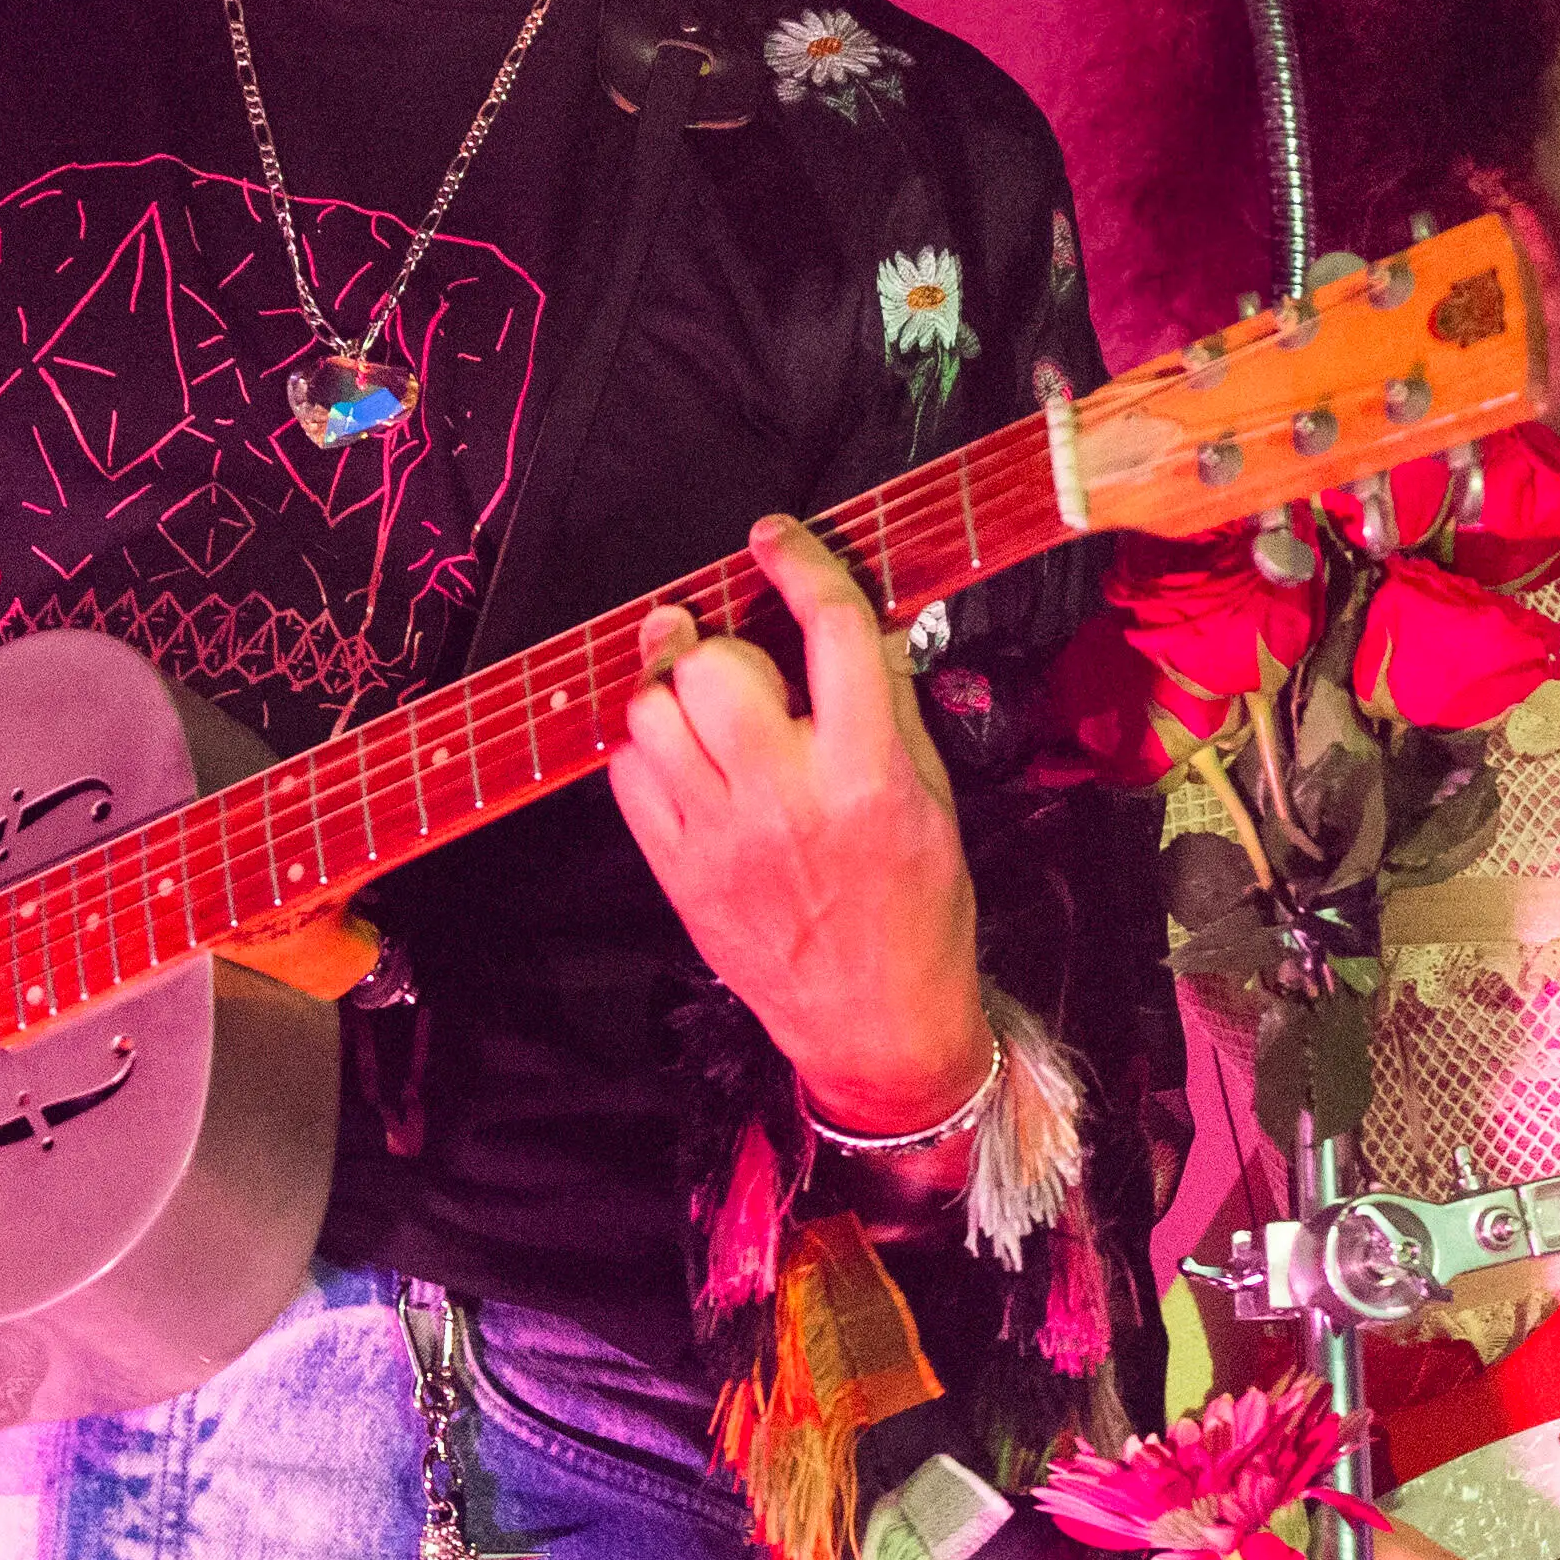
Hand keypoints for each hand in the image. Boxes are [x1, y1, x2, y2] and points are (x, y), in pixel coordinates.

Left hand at [612, 518, 986, 1130]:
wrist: (876, 1021)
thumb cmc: (918, 909)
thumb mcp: (933, 797)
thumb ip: (887, 705)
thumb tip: (852, 621)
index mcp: (867, 772)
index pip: (829, 631)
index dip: (799, 562)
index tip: (775, 539)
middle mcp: (786, 798)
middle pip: (713, 666)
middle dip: (718, 640)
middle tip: (732, 650)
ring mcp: (719, 838)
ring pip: (653, 712)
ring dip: (671, 688)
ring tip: (700, 699)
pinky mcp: (676, 870)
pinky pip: (626, 774)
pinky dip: (645, 747)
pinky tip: (681, 755)